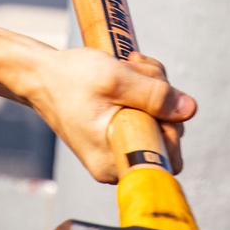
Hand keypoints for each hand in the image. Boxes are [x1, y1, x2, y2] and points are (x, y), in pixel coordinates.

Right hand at [28, 46, 196, 182]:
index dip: (170, 125)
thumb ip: (154, 94)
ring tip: (129, 67)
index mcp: (113, 161)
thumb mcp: (116, 79)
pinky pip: (144, 115)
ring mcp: (116, 148)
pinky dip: (142, 92)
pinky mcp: (117, 133)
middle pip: (165, 135)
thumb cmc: (71, 79)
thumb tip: (189, 110)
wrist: (41, 76)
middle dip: (160, 97)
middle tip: (138, 69)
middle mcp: (115, 163)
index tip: (153, 96)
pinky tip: (128, 73)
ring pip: (157, 120)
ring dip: (151, 88)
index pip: (167, 158)